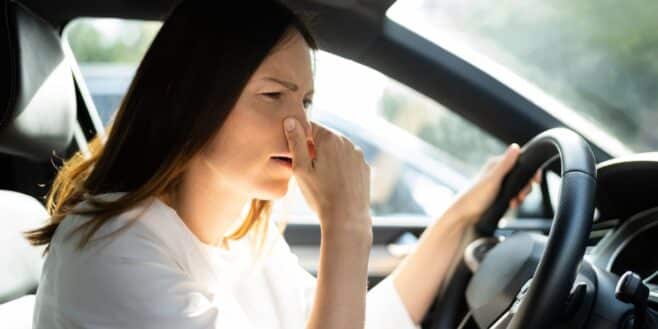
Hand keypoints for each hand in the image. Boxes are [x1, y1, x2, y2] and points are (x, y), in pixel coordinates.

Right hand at [283, 117, 371, 235]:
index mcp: (330, 139)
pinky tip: (334, 183)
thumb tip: (290, 120)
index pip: (310, 126)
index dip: (299, 138)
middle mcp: (347, 142)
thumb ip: (296, 142)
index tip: (293, 152)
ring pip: (337, 149)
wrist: (347, 219)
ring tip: (319, 178)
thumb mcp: (301, 168)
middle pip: (324, 137)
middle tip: (305, 168)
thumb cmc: (320, 195)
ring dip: (327, 157)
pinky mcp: (365, 168)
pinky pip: (348, 161)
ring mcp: (358, 155)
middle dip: (314, 148)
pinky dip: (340, 167)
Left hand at [447, 143, 540, 225]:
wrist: (464, 215)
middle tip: (522, 195)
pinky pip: (513, 194)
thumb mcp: (493, 179)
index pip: (520, 160)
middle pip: (522, 174)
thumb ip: (505, 164)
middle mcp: (498, 172)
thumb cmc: (475, 197)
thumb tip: (515, 146)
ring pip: (519, 186)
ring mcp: (498, 183)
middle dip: (526, 186)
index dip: (531, 169)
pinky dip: (515, 200)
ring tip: (515, 202)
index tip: (536, 180)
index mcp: (497, 164)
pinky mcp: (498, 194)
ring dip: (521, 195)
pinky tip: (512, 205)